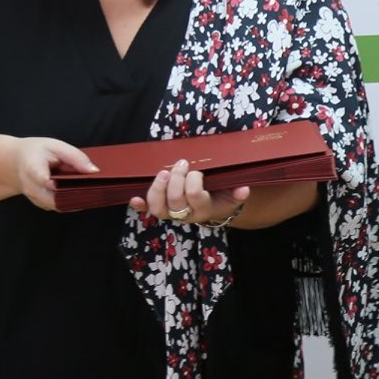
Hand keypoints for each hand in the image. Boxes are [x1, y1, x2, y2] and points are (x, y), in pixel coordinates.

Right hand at [15, 136, 96, 211]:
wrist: (15, 163)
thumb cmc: (37, 152)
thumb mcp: (55, 146)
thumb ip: (75, 157)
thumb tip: (94, 171)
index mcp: (33, 169)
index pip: (40, 178)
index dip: (51, 182)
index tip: (60, 183)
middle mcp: (32, 188)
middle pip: (55, 198)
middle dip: (77, 195)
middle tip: (99, 190)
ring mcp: (37, 199)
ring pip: (60, 205)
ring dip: (78, 200)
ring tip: (98, 192)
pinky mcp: (43, 204)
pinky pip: (61, 206)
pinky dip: (74, 201)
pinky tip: (88, 194)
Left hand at [128, 158, 252, 226]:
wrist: (215, 208)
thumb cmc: (223, 196)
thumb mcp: (233, 196)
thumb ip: (238, 193)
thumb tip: (244, 190)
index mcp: (204, 210)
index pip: (194, 196)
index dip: (193, 181)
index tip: (197, 170)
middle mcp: (186, 215)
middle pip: (175, 200)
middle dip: (177, 179)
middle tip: (182, 163)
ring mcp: (171, 213)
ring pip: (158, 207)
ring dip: (158, 188)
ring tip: (163, 172)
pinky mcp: (161, 209)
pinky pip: (148, 210)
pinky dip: (140, 206)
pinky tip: (134, 199)